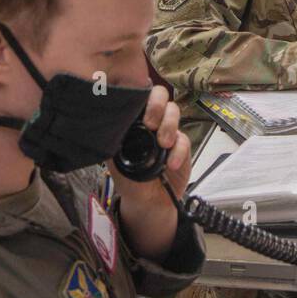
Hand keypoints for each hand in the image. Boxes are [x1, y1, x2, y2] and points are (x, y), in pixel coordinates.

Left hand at [108, 85, 191, 202]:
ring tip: (163, 144)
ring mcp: (167, 131)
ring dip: (169, 125)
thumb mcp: (114, 159)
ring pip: (173, 111)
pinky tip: (170, 164)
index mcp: (133, 120)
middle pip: (160, 95)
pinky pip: (184, 140)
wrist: (147, 203)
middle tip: (150, 124)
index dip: (140, 94)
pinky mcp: (181, 146)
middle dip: (157, 105)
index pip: (138, 95)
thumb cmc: (128, 179)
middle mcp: (151, 120)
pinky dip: (178, 151)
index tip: (137, 110)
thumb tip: (112, 122)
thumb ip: (114, 139)